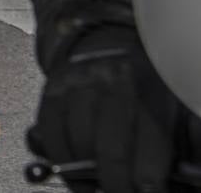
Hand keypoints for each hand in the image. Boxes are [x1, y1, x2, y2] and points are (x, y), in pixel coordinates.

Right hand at [29, 26, 180, 192]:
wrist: (110, 45)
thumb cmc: (146, 88)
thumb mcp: (173, 110)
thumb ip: (175, 143)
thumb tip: (165, 180)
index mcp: (153, 88)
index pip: (150, 147)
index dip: (148, 183)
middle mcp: (114, 82)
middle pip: (110, 149)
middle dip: (115, 184)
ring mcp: (79, 84)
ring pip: (77, 142)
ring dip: (83, 176)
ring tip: (93, 189)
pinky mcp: (54, 88)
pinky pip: (49, 131)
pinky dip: (58, 156)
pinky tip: (71, 169)